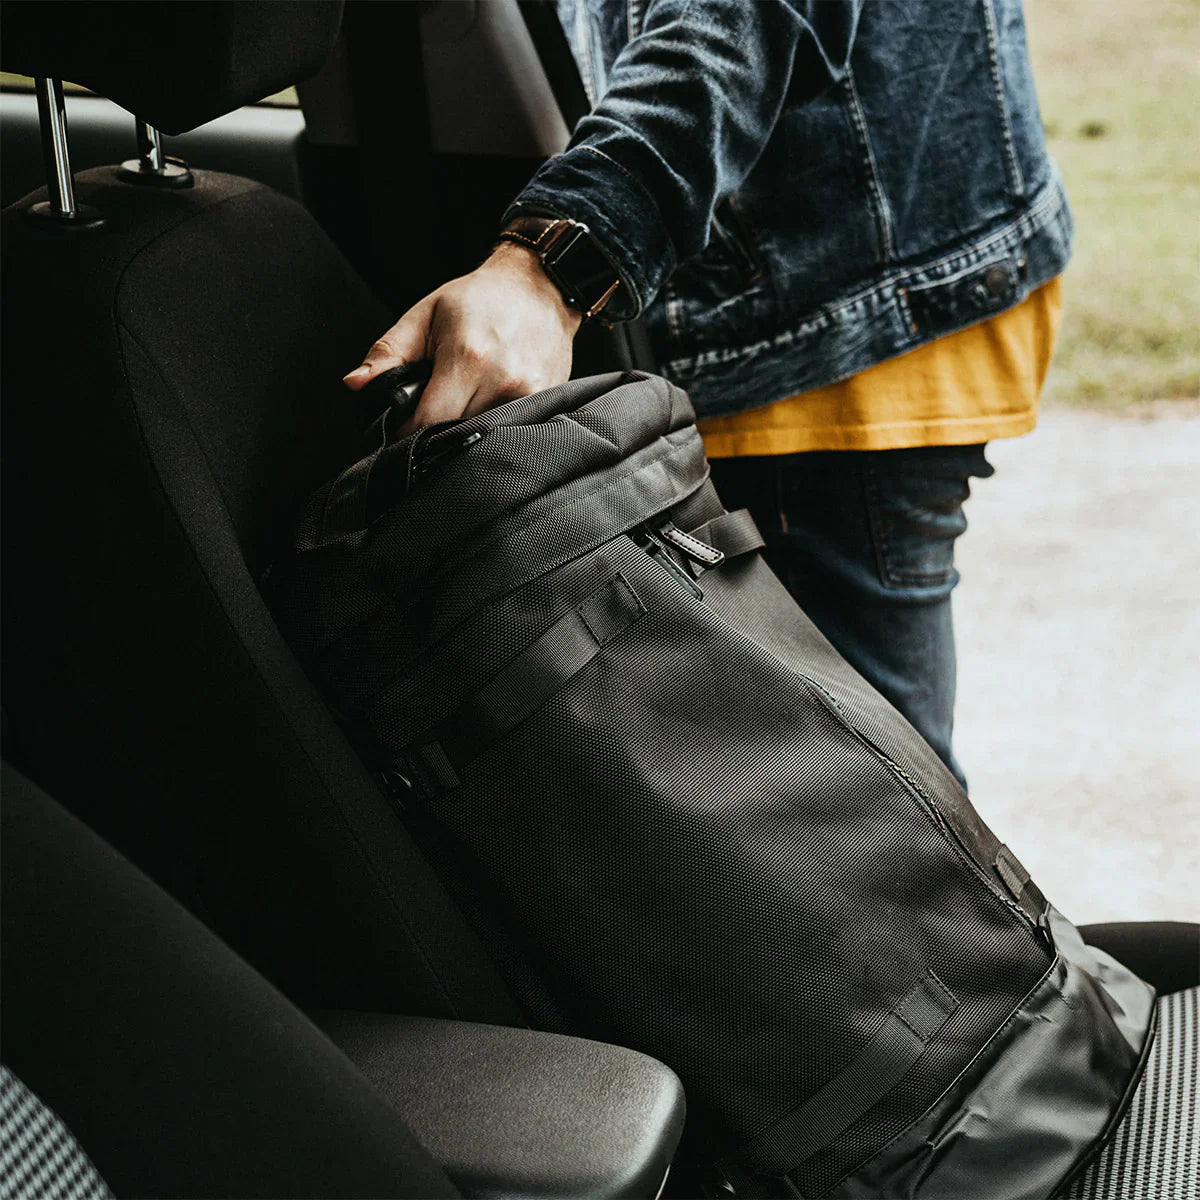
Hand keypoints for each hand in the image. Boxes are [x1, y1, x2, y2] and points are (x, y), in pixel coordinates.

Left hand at [342, 241, 582, 431]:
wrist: (540, 288)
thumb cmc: (480, 299)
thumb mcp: (426, 315)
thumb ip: (389, 352)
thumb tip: (356, 384)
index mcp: (467, 357)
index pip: (427, 422)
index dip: (408, 432)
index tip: (404, 425)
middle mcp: (501, 380)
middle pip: (455, 433)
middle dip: (437, 429)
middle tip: (434, 408)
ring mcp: (529, 394)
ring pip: (483, 436)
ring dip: (466, 428)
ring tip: (464, 401)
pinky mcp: (546, 402)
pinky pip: (511, 430)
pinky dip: (494, 424)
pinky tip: (489, 402)